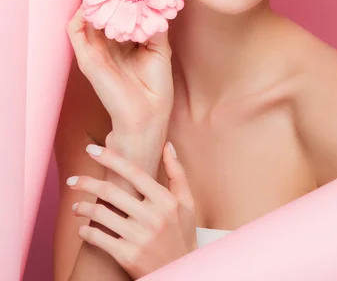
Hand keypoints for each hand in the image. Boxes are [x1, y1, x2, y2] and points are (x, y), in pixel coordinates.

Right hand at [66, 5, 173, 134]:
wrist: (147, 117)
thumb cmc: (155, 88)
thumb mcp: (160, 48)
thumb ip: (155, 24)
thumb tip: (155, 0)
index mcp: (124, 42)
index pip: (118, 12)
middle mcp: (108, 44)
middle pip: (101, 11)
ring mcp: (95, 50)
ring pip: (87, 17)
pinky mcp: (86, 58)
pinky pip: (75, 30)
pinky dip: (81, 13)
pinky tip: (94, 2)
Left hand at [67, 141, 197, 278]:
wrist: (181, 273)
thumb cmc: (182, 233)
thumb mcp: (186, 203)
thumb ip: (177, 172)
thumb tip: (168, 145)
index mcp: (166, 200)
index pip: (133, 172)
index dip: (110, 158)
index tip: (91, 149)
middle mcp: (153, 218)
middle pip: (111, 192)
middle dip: (86, 183)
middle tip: (72, 180)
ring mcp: (140, 238)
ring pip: (101, 214)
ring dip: (83, 207)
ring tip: (75, 205)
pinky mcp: (128, 257)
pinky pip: (99, 239)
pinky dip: (86, 231)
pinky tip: (82, 228)